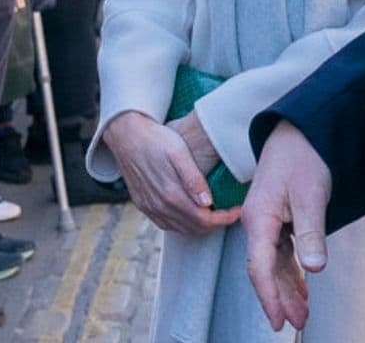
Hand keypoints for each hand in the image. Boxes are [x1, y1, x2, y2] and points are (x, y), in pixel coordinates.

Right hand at [104, 112, 241, 236]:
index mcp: (171, 194)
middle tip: (230, 211)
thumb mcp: (179, 152)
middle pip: (195, 228)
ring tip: (216, 213)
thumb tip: (208, 203)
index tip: (238, 210)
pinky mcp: (143, 205)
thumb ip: (193, 179)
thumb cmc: (157, 139)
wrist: (126, 135)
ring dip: (201, 226)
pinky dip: (183, 225)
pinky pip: (167, 224)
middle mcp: (159, 206)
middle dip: (216, 223)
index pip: (204, 220)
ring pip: (181, 229)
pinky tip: (191, 215)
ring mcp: (150, 208)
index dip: (225, 219)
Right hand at [243, 121, 332, 332]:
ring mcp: (266, 221)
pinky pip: (281, 252)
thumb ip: (311, 233)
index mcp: (258, 219)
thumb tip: (313, 268)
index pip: (259, 267)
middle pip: (265, 270)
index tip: (278, 321)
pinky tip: (302, 286)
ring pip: (273, 263)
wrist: (299, 131)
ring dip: (287, 288)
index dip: (269, 297)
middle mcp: (257, 223)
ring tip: (302, 314)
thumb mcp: (311, 196)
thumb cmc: (303, 158)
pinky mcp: (278, 218)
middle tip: (296, 324)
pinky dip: (291, 271)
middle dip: (280, 298)